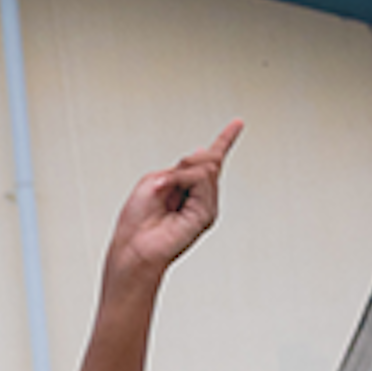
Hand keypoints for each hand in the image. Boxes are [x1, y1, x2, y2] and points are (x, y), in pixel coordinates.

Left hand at [105, 122, 238, 281]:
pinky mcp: (207, 214)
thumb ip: (180, 169)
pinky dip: (182, 180)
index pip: (209, 161)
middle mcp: (199, 196)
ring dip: (180, 174)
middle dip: (184, 163)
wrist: (134, 246)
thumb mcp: (154, 181)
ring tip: (165, 192)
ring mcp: (205, 205)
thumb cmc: (137, 219)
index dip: (225, 140)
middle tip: (165, 183)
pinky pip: (202, 179)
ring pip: (206, 168)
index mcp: (185, 186)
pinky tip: (171, 196)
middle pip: (207, 160)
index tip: (237, 123)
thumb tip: (203, 158)